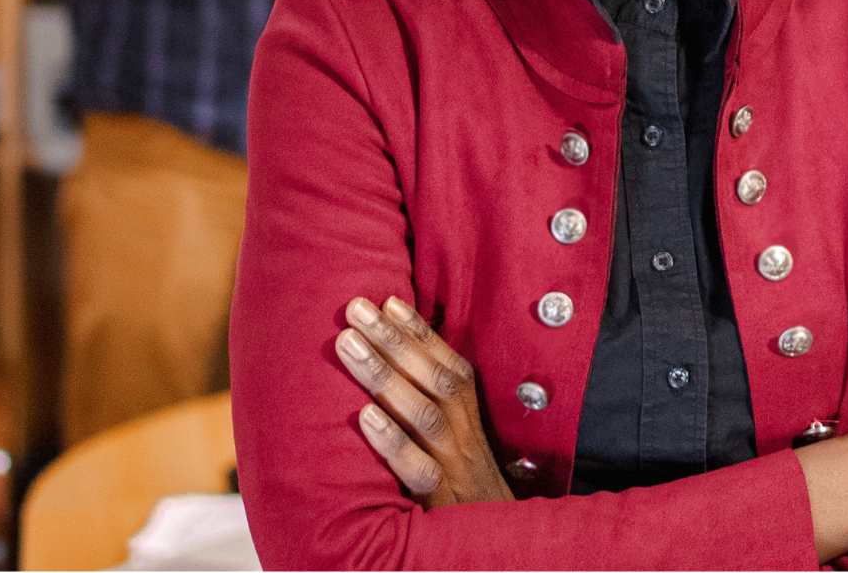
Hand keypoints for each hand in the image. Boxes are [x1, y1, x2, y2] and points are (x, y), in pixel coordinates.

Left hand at [336, 295, 514, 507]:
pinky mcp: (442, 502)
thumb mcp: (459, 439)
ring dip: (384, 374)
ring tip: (347, 343)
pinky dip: (392, 441)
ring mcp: (454, 465)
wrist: (499, 546)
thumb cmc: (465, 486)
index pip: (446, 362)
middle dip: (392, 339)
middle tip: (355, 308)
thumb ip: (433, 402)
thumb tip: (395, 356)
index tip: (388, 300)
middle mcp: (464, 432)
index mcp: (469, 414)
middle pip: (432, 378)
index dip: (419, 330)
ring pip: (423, 413)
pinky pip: (418, 469)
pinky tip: (364, 416)